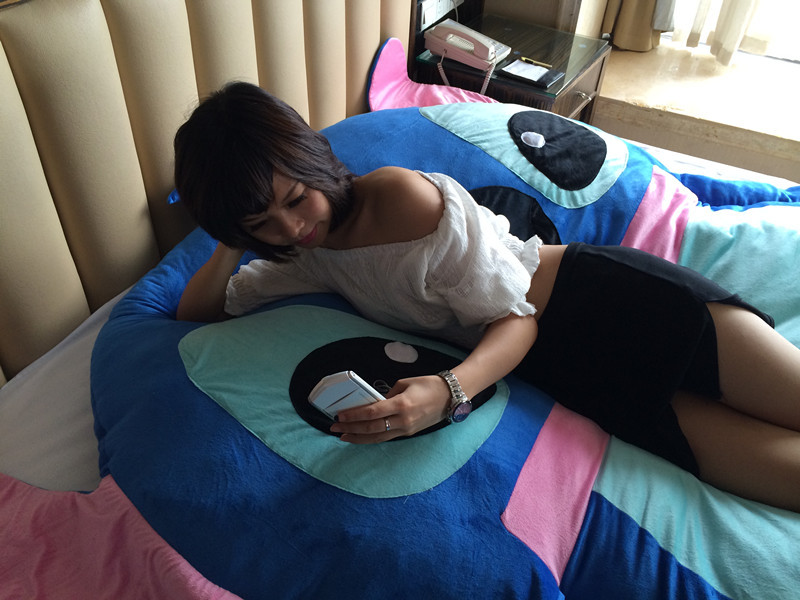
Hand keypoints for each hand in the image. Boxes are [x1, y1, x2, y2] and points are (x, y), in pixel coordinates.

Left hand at [329, 375, 450, 442]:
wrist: (451, 396)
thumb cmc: (428, 385)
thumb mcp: (404, 383)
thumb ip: (388, 395)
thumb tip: (375, 403)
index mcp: (401, 404)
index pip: (372, 413)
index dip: (354, 416)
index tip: (340, 416)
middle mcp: (403, 420)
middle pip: (372, 428)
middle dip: (351, 429)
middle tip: (335, 428)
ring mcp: (407, 429)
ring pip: (378, 437)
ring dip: (359, 438)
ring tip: (343, 437)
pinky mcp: (409, 433)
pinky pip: (386, 437)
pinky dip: (372, 438)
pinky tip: (361, 437)